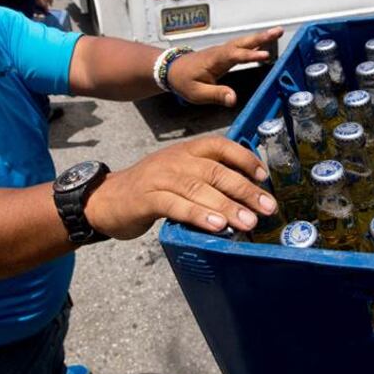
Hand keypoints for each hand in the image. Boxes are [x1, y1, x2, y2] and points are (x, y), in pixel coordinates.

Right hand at [83, 136, 275, 238]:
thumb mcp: (179, 173)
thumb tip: (245, 194)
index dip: (245, 159)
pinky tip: (217, 226)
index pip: (221, 146)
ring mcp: (161, 178)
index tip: (264, 177)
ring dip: (227, 206)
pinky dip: (199, 215)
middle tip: (267, 207)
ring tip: (249, 221)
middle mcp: (176, 160)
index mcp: (187, 150)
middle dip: (245, 189)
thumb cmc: (151, 188)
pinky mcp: (148, 199)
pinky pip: (177, 206)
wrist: (106, 198)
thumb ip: (206, 177)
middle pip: (216, 171)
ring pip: (199, 189)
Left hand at [167, 27, 283, 105]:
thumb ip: (216, 95)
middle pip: (243, 42)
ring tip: (277, 32)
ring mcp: (223, 51)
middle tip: (278, 31)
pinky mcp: (224, 53)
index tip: (265, 55)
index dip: (250, 56)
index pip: (235, 56)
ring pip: (244, 42)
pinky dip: (254, 43)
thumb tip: (233, 100)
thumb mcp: (197, 93)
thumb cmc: (183, 80)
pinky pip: (241, 46)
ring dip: (261, 37)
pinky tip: (264, 43)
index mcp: (214, 60)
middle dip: (262, 37)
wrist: (171, 69)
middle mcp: (220, 52)